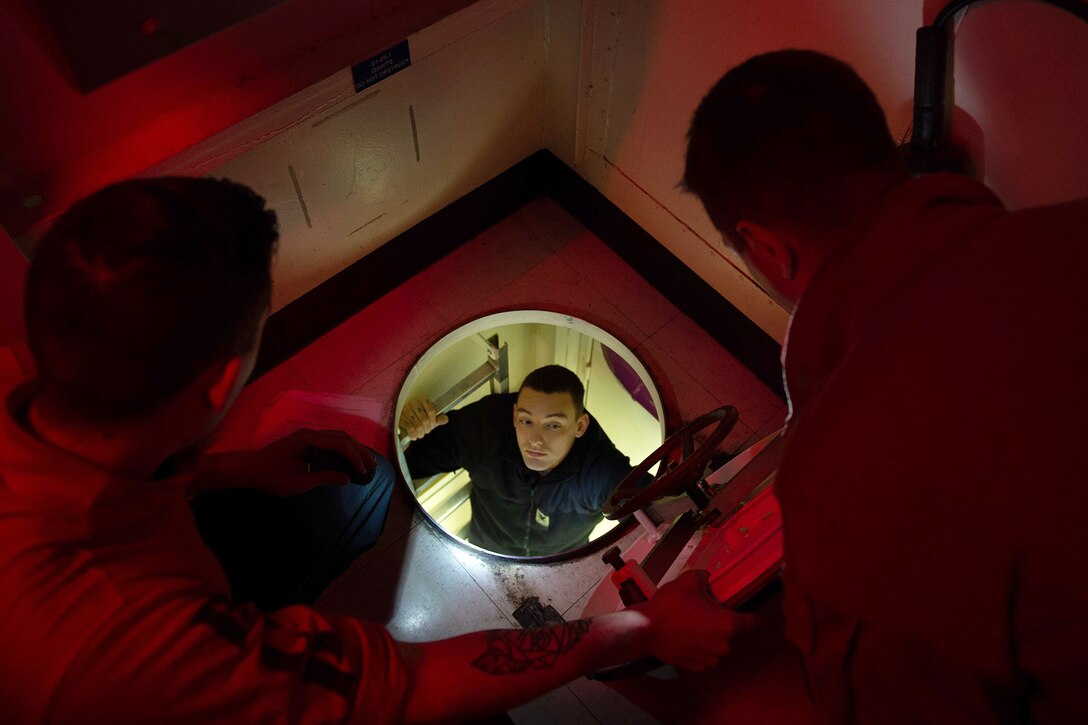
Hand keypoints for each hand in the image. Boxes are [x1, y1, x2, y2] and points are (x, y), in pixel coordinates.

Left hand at [197, 429, 376, 496]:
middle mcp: (310, 434)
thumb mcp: (299, 483)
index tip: (363, 472)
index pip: (340, 444)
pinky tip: (348, 459)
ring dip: (353, 448)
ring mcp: (307, 436)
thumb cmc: (271, 477)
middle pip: (342, 437)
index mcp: (308, 440)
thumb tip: (347, 478)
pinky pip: (329, 441)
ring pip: (337, 437)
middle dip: (359, 450)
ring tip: (365, 462)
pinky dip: (343, 449)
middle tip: (373, 465)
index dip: (355, 457)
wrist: (249, 469)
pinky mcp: (305, 441)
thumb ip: (324, 478)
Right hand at [400, 397, 447, 440]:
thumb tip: (445, 419)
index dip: (433, 421)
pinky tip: (414, 436)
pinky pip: (409, 428)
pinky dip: (413, 434)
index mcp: (422, 399)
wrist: (405, 419)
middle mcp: (413, 402)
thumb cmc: (420, 417)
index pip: (431, 411)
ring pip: (418, 425)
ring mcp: (405, 410)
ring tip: (421, 434)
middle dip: (427, 428)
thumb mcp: (430, 416)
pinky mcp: (400, 418)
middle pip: (425, 420)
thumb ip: (438, 418)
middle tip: (427, 431)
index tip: (433, 426)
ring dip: (421, 433)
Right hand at [635, 569, 756, 670]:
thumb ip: (704, 576)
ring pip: (720, 645)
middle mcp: (724, 645)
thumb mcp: (689, 581)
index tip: (748, 609)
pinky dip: (701, 648)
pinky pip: (706, 656)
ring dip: (713, 637)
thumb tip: (708, 577)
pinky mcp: (696, 666)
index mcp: (727, 624)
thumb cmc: (670, 605)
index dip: (753, 614)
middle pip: (735, 634)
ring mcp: (710, 658)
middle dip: (726, 623)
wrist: (645, 629)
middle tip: (710, 611)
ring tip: (696, 624)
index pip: (754, 622)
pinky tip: (688, 636)